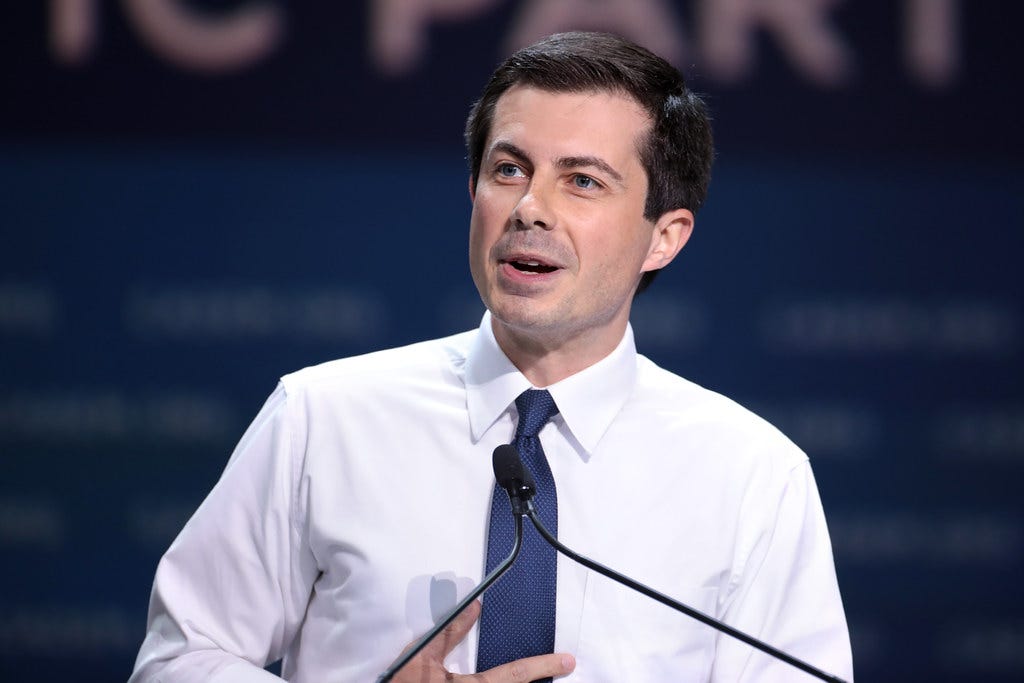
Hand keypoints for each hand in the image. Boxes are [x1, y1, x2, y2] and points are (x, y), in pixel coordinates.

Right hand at [392, 600, 575, 681]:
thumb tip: (475, 608)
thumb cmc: (398, 682)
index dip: (542, 666)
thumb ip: (450, 632)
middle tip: (563, 665)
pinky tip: (514, 677)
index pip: (512, 675)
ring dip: (520, 679)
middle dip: (537, 676)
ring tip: (542, 672)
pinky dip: (502, 682)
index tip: (568, 661)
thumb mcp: (421, 655)